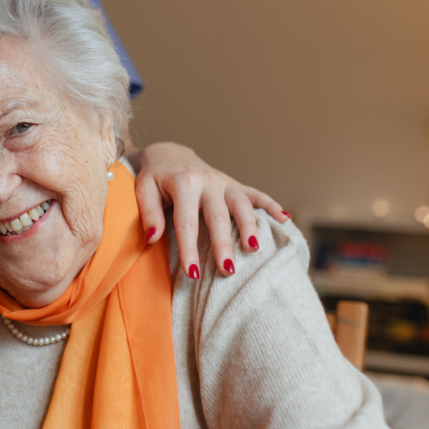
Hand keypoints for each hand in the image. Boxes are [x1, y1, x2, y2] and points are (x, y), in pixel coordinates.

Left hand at [132, 142, 288, 277]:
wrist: (170, 154)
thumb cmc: (155, 178)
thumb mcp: (143, 189)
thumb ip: (148, 212)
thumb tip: (152, 238)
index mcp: (184, 183)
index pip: (186, 222)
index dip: (189, 249)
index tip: (192, 274)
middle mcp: (207, 181)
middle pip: (218, 217)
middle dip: (223, 244)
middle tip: (228, 270)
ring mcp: (224, 182)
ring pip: (242, 204)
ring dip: (250, 226)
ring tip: (254, 249)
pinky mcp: (235, 184)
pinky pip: (257, 194)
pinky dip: (272, 205)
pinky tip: (284, 220)